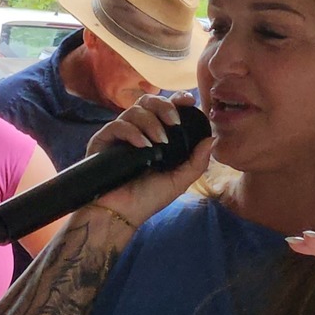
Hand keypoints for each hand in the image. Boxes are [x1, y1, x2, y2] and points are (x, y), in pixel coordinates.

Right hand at [83, 94, 211, 229]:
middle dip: (164, 106)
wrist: (122, 214)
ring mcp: (120, 135)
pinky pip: (117, 125)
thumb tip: (211, 139)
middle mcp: (137, 131)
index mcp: (155, 136)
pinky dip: (132, 132)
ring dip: (150, 122)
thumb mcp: (179, 181)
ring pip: (134, 110)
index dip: (176, 100)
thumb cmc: (148, 199)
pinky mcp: (103, 140)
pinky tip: (143, 145)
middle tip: (174, 121)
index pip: (164, 109)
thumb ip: (196, 162)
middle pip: (148, 101)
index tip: (189, 102)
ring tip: (159, 141)